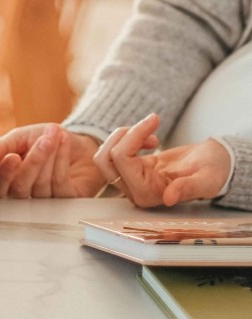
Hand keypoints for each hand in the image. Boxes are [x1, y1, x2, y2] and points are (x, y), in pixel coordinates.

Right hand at [0, 123, 104, 197]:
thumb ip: (2, 146)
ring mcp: (45, 199)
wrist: (77, 141)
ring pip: (41, 185)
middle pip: (21, 187)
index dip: (5, 173)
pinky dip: (62, 159)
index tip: (13, 156)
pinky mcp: (67, 200)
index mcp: (8, 179)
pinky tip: (64, 141)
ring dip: (49, 156)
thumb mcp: (20, 137)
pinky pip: (60, 183)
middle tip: (43, 141)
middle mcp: (25, 193)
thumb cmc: (44, 138)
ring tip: (54, 134)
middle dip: (33, 161)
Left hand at [94, 113, 231, 207]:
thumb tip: (168, 198)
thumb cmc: (213, 172)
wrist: (215, 165)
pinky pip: (113, 151)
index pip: (122, 160)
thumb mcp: (207, 180)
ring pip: (104, 155)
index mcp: (150, 195)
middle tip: (148, 125)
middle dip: (122, 135)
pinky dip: (127, 137)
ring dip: (122, 135)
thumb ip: (188, 189)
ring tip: (148, 131)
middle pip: (104, 159)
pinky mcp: (130, 170)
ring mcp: (130, 181)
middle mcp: (135, 191)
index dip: (133, 135)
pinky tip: (150, 139)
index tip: (155, 119)